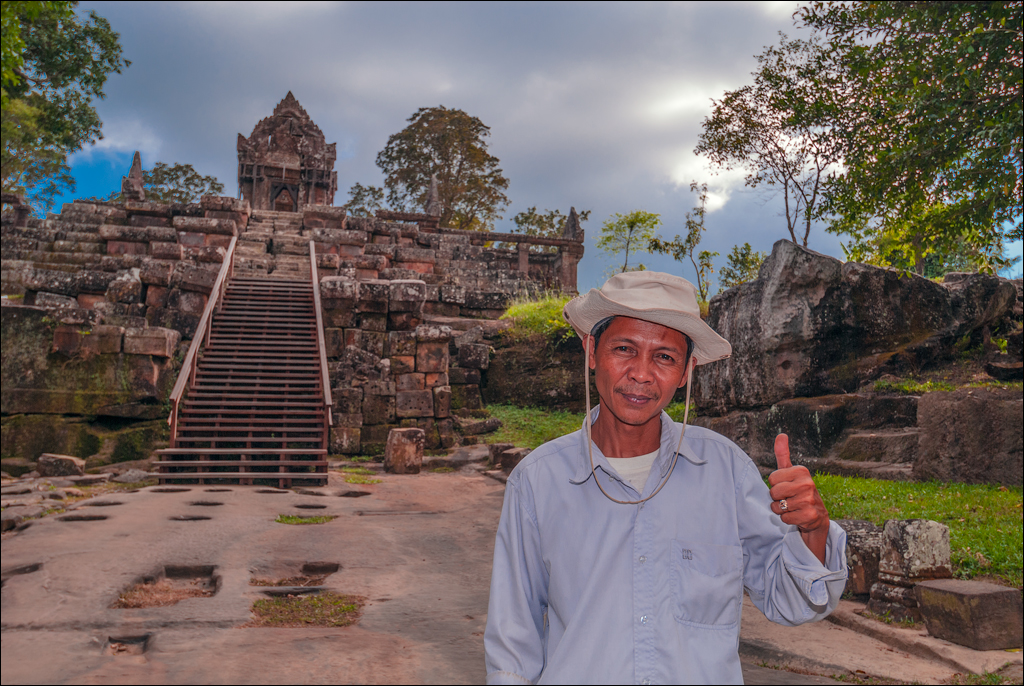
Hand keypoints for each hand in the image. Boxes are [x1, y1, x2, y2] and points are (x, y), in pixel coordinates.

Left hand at [768, 434, 829, 563]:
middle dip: (777, 498)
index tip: (787, 487)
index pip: (772, 479)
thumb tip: (781, 435)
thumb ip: (783, 454)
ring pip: (777, 506)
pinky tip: (797, 515)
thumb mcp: (791, 472)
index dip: (776, 485)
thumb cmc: (798, 491)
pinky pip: (784, 518)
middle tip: (789, 498)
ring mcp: (809, 500)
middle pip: (773, 492)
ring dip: (781, 510)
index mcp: (801, 471)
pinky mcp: (809, 515)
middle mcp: (807, 484)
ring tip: (793, 507)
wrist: (817, 516)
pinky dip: (787, 519)